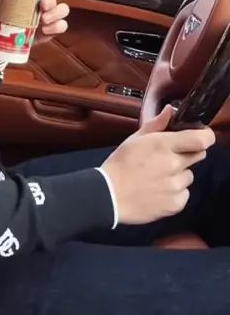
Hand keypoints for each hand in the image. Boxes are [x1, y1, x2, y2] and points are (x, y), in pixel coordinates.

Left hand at [0, 0, 68, 49]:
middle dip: (51, 1)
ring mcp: (48, 18)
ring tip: (43, 20)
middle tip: (41, 6)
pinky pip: (61, 26)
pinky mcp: (49, 32)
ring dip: (55, 14)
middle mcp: (43, 4)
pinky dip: (56, 27)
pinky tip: (45, 30)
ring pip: (62, 11)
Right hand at [101, 105, 215, 225]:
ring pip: (189, 175)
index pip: (201, 139)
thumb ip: (157, 124)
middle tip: (170, 156)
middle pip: (199, 155)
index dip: (205, 136)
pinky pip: (184, 193)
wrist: (110, 196)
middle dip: (188, 153)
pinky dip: (175, 192)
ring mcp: (176, 186)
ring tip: (159, 176)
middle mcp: (173, 165)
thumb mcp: (135, 139)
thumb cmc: (121, 164)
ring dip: (179, 174)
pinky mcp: (176, 204)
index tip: (200, 135)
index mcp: (163, 145)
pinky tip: (159, 190)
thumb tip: (171, 110)